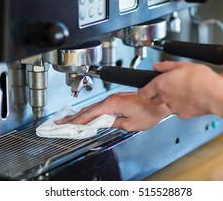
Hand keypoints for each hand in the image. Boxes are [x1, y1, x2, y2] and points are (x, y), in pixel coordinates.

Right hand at [56, 91, 170, 130]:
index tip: (66, 125)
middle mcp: (111, 99)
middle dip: (74, 116)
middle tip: (61, 122)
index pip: (89, 114)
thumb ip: (114, 124)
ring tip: (70, 119)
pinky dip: (91, 111)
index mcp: (112, 104)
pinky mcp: (118, 98)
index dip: (76, 120)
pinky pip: (100, 105)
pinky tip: (88, 115)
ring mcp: (114, 98)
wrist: (161, 100)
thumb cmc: (150, 111)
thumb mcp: (131, 124)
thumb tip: (103, 124)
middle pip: (88, 108)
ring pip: (93, 106)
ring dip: (81, 113)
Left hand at [138, 61, 222, 118]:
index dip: (143, 90)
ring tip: (184, 91)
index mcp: (161, 84)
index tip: (145, 89)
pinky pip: (178, 110)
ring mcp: (173, 107)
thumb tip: (157, 66)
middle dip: (157, 94)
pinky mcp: (182, 115)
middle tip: (168, 88)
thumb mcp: (183, 65)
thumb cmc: (202, 79)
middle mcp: (164, 97)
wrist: (216, 95)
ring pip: (167, 104)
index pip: (143, 92)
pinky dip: (182, 106)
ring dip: (171, 99)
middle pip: (153, 99)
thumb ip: (166, 66)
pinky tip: (191, 99)